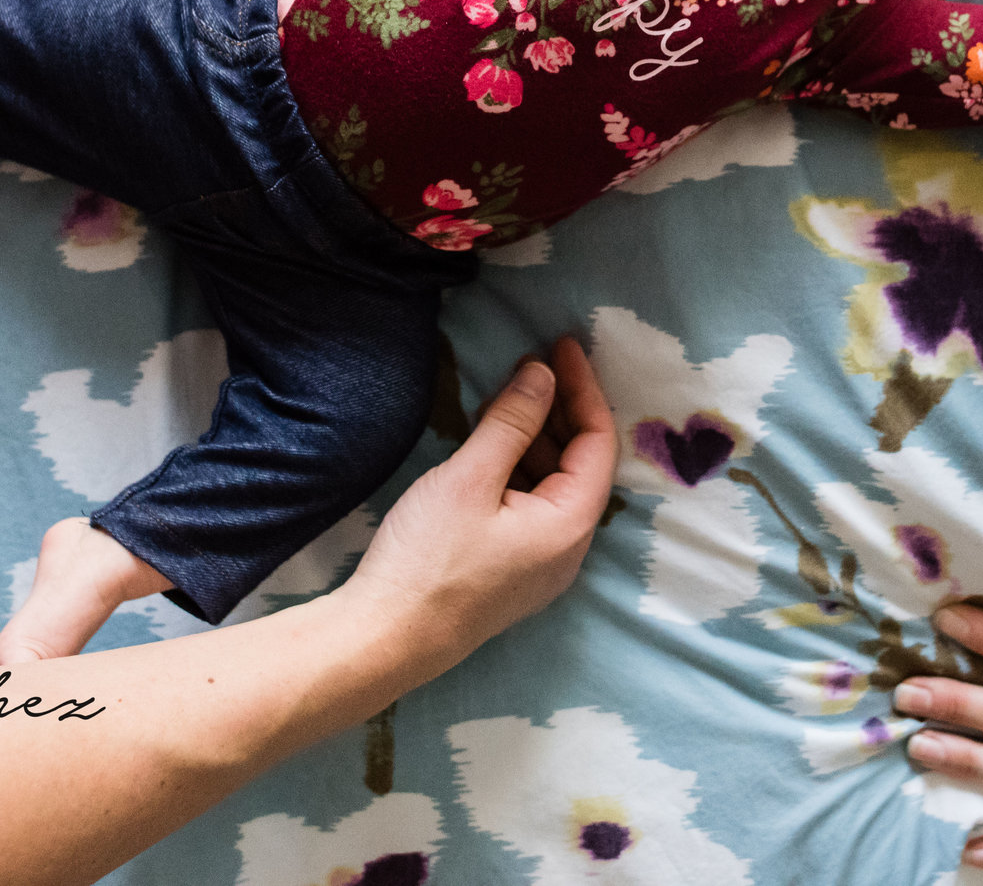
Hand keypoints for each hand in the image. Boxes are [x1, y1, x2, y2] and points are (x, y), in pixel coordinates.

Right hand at [336, 339, 616, 672]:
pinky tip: (490, 444)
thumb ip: (512, 421)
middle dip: (559, 409)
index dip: (583, 387)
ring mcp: (541, 564)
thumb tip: (543, 374)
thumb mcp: (470, 478)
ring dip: (535, 437)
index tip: (560, 345)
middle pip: (581, 462)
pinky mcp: (512, 570)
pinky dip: (519, 467)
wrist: (384, 639)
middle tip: (530, 365)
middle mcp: (568, 549)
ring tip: (503, 398)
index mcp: (570, 526)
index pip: (598, 441)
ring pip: (554, 484)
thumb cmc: (427, 560)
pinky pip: (533, 506)